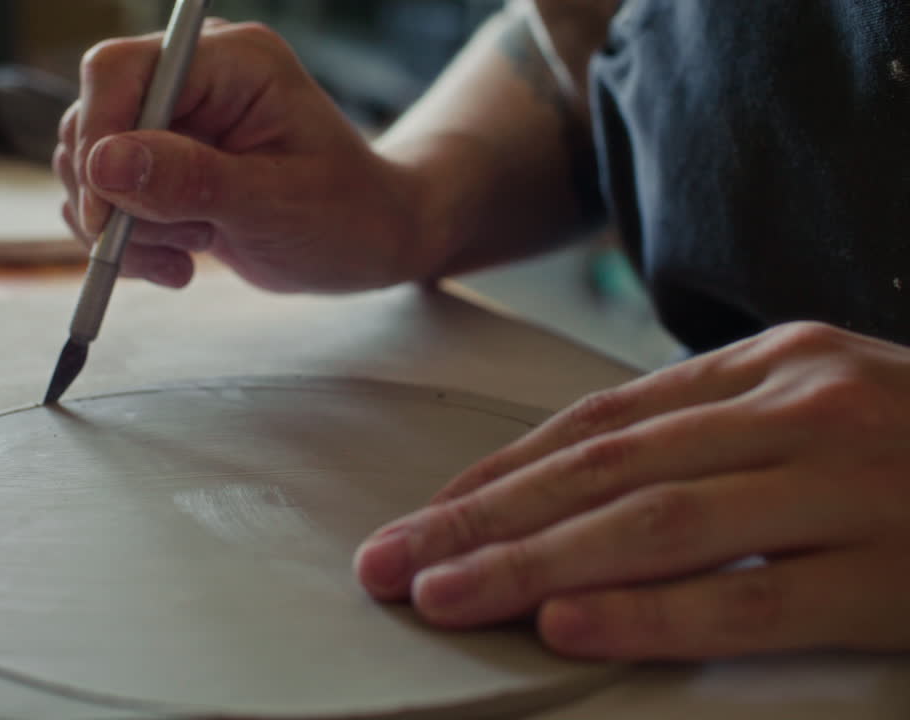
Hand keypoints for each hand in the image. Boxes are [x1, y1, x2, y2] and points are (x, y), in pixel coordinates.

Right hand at [55, 22, 427, 291]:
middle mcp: (193, 80)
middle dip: (112, 198)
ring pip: (89, 166)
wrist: (366, 240)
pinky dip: (129, 244)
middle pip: (93, 119)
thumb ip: (191, 181)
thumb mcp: (276, 204)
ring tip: (190, 253)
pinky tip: (179, 263)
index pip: (121, 71)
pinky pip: (104, 200)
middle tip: (169, 247)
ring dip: (124, 229)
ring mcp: (173, 123)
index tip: (106, 214)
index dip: (98, 137)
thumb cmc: (344, 214)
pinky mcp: (160, 166)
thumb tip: (103, 164)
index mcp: (232, 62)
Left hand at [354, 322, 909, 659]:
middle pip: (602, 467)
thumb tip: (569, 484)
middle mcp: (799, 406)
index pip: (599, 422)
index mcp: (769, 364)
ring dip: (530, 561)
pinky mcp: (896, 571)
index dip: (500, 471)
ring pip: (656, 524)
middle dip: (480, 517)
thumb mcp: (816, 406)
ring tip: (441, 595)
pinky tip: (566, 624)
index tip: (424, 515)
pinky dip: (650, 611)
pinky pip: (749, 597)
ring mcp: (850, 482)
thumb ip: (708, 433)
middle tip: (389, 560)